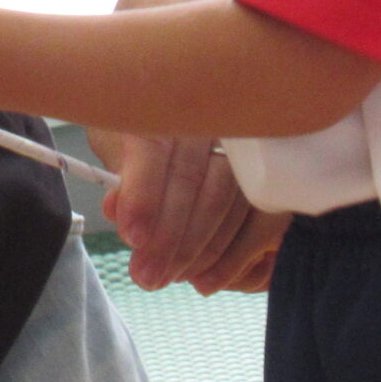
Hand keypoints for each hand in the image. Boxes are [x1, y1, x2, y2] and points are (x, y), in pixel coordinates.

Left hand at [91, 132, 287, 293]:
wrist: (169, 115)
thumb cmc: (137, 131)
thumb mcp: (114, 142)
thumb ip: (119, 176)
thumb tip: (117, 209)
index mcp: (162, 100)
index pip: (153, 147)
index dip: (144, 194)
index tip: (133, 237)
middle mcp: (208, 114)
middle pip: (193, 178)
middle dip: (168, 237)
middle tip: (147, 277)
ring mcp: (243, 141)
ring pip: (228, 199)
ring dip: (198, 250)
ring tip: (169, 278)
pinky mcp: (266, 173)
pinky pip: (261, 217)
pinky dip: (234, 256)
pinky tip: (207, 282)